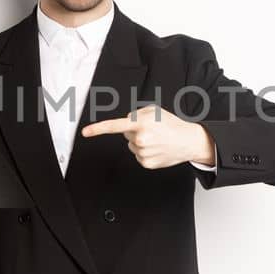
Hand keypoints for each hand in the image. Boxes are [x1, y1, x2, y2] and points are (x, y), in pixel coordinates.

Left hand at [81, 104, 215, 168]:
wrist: (189, 141)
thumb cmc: (172, 125)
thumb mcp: (154, 111)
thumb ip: (136, 114)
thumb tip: (126, 123)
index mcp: (140, 123)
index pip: (114, 126)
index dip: (98, 129)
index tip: (85, 132)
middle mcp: (140, 139)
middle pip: (125, 134)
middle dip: (135, 131)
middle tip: (152, 130)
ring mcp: (142, 153)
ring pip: (131, 146)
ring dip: (140, 142)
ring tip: (157, 140)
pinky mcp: (146, 163)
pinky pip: (138, 155)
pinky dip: (145, 152)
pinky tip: (157, 149)